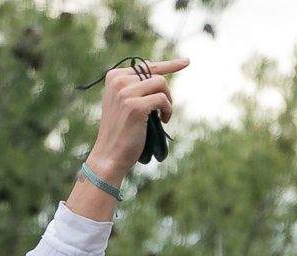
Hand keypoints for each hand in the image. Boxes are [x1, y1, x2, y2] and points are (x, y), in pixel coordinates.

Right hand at [85, 58, 188, 185]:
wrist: (110, 153)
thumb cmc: (121, 130)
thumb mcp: (124, 102)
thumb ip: (136, 85)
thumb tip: (153, 67)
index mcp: (114, 76)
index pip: (146, 65)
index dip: (169, 65)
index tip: (186, 62)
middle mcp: (118, 80)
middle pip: (156, 75)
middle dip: (166, 93)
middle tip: (163, 112)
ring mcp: (125, 92)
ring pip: (161, 84)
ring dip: (168, 102)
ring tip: (163, 117)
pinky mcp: (135, 105)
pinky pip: (163, 99)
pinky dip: (168, 111)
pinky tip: (164, 121)